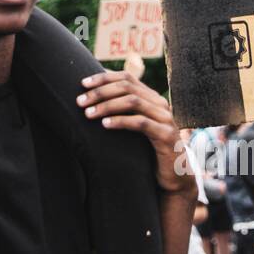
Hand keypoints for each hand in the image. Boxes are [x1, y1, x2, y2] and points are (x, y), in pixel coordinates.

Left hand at [78, 69, 194, 196]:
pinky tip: (105, 124)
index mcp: (151, 97)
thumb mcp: (133, 126)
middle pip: (127, 87)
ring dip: (107, 105)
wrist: (174, 174)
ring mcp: (165, 118)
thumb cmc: (148, 150)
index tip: (82, 84)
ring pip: (133, 102)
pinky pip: (140, 123)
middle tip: (80, 101)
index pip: (126, 78)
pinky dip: (120, 121)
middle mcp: (159, 103)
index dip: (104, 78)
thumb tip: (91, 99)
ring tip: (88, 113)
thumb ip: (121, 111)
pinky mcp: (166, 135)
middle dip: (100, 92)